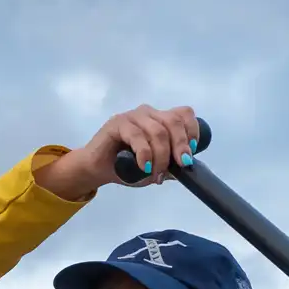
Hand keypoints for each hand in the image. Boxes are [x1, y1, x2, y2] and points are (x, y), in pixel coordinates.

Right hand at [37, 104, 199, 199]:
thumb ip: (169, 167)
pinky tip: (144, 167)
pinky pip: (137, 136)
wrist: (96, 169)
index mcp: (160, 119)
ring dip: (161, 156)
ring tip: (156, 175)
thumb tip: (186, 168)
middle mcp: (149, 114)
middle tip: (181, 166)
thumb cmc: (125, 166)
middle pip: (173, 121)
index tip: (192, 151)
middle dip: (180, 145)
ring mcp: (133, 116)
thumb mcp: (154, 168)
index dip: (192, 130)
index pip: (183, 114)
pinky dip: (144, 154)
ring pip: (157, 131)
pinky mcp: (117, 123)